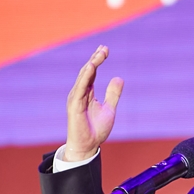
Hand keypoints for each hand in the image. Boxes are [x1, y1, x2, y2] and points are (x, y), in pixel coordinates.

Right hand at [64, 45, 123, 160]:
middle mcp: (80, 92)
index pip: (92, 72)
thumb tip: (119, 78)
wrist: (88, 145)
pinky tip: (91, 66)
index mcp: (87, 92)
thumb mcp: (109, 109)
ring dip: (92, 64)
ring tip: (100, 54)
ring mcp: (76, 97)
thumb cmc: (96, 129)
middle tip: (104, 48)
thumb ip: (113, 94)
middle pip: (87, 71)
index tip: (105, 49)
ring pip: (84, 76)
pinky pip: (80, 87)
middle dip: (96, 58)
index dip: (98, 60)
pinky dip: (85, 76)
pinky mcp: (74, 104)